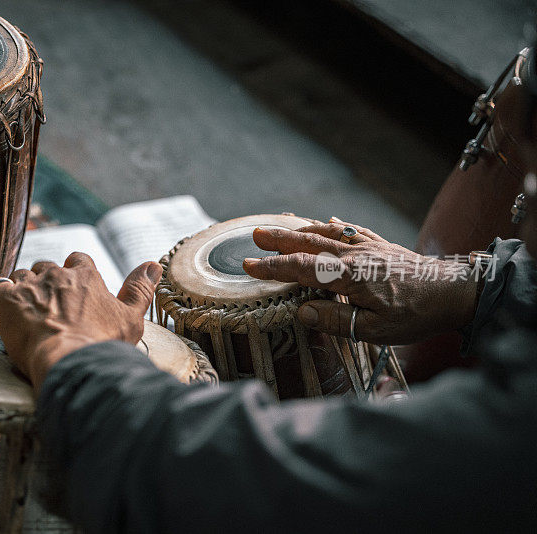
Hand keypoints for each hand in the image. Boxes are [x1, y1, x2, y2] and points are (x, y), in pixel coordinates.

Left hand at [0, 252, 162, 390]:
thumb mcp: (131, 317)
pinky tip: (6, 314)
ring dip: (23, 290)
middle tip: (49, 309)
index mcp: (86, 275)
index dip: (74, 273)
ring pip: (21, 275)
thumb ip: (140, 288)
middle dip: (46, 282)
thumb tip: (154, 263)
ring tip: (27, 314)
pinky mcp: (6, 299)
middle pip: (46, 266)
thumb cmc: (103, 344)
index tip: (74, 292)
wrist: (70, 361)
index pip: (78, 259)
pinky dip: (0, 298)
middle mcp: (57, 273)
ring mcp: (30, 284)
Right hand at [242, 219, 478, 344]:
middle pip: (309, 243)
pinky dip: (334, 224)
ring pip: (327, 233)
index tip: (248, 265)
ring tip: (280, 226)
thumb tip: (301, 311)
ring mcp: (368, 246)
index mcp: (350, 276)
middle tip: (255, 235)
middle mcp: (355, 255)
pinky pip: (350, 230)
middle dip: (280, 239)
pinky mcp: (381, 245)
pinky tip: (328, 220)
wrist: (454, 291)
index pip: (302, 269)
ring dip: (300, 229)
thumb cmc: (416, 314)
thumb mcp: (375, 329)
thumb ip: (335, 320)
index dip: (273, 267)